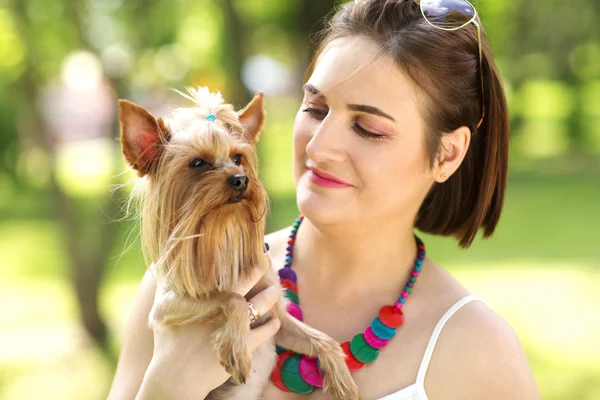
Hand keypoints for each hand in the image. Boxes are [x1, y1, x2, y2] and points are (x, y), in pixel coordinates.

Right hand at [137, 251, 279, 399]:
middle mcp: (221, 305)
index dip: (241, 257)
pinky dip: (272, 324)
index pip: (226, 269)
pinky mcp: (245, 344)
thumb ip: (165, 286)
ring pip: (262, 303)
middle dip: (260, 267)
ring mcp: (235, 324)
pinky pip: (267, 330)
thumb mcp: (163, 310)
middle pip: (247, 279)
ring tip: (274, 290)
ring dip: (271, 295)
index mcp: (205, 294)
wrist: (175, 376)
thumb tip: (159, 264)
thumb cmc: (168, 342)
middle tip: (267, 260)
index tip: (250, 248)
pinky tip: (274, 321)